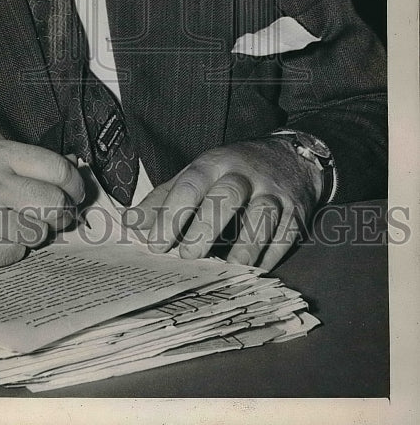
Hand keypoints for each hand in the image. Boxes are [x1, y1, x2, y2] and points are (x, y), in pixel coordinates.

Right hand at [0, 140, 84, 269]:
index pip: (57, 170)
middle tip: (58, 216)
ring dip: (34, 233)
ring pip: (35, 234)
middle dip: (61, 212)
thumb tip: (68, 179)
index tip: (78, 193)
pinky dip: (10, 250)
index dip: (76, 184)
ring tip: (16, 224)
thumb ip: (20, 164)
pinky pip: (11, 256)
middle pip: (53, 205)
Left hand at [127, 138, 322, 271]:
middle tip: (187, 257)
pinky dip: (270, 256)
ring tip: (225, 270)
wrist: (290, 155)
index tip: (155, 244)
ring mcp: (274, 192)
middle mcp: (245, 174)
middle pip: (227, 196)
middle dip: (205, 228)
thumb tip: (130, 223)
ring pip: (261, 216)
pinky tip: (254, 272)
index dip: (171, 214)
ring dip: (242, 247)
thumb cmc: (232, 170)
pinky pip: (285, 235)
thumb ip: (164, 199)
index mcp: (214, 163)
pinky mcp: (297, 212)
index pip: (190, 184)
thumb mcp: (197, 174)